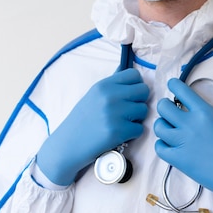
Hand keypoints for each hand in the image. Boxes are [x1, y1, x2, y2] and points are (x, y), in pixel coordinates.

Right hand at [37, 68, 148, 184]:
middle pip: (144, 91)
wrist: (68, 144)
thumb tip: (125, 68)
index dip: (136, 85)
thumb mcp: (94, 95)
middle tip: (129, 110)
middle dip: (140, 101)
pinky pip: (139, 129)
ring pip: (144, 110)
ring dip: (136, 119)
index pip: (135, 74)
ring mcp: (114, 114)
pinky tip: (119, 134)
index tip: (130, 94)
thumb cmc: (83, 120)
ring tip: (121, 123)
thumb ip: (112, 83)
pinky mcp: (117, 132)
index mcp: (104, 85)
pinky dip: (132, 134)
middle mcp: (110, 96)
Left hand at [155, 81, 212, 212]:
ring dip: (162, 124)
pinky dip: (161, 144)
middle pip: (163, 107)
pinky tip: (170, 144)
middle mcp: (189, 125)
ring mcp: (182, 144)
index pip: (181, 90)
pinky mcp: (179, 161)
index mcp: (205, 112)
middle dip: (166, 105)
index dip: (174, 84)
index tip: (173, 85)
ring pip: (159, 127)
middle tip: (172, 109)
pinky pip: (159, 148)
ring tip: (170, 127)